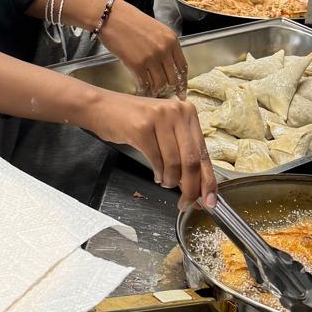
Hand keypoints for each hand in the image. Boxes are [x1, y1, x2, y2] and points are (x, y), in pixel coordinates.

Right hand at [84, 90, 216, 207]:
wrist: (102, 108)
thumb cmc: (133, 121)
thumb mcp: (164, 131)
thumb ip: (182, 152)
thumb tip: (197, 185)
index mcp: (188, 112)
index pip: (204, 152)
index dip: (208, 180)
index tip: (210, 200)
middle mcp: (177, 112)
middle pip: (192, 160)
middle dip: (191, 188)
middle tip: (186, 203)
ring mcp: (160, 118)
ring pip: (174, 163)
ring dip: (170, 181)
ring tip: (164, 183)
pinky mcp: (142, 128)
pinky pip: (157, 161)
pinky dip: (158, 174)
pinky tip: (156, 175)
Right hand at [102, 0, 188, 97]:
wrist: (112, 16)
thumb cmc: (130, 20)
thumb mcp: (156, 29)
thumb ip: (165, 45)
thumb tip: (167, 65)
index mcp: (172, 40)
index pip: (182, 67)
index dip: (182, 81)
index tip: (180, 90)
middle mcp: (165, 50)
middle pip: (172, 78)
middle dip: (168, 88)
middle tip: (163, 93)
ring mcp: (151, 58)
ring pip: (160, 84)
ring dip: (156, 90)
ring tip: (151, 92)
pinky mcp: (137, 64)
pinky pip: (145, 83)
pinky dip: (144, 89)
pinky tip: (142, 89)